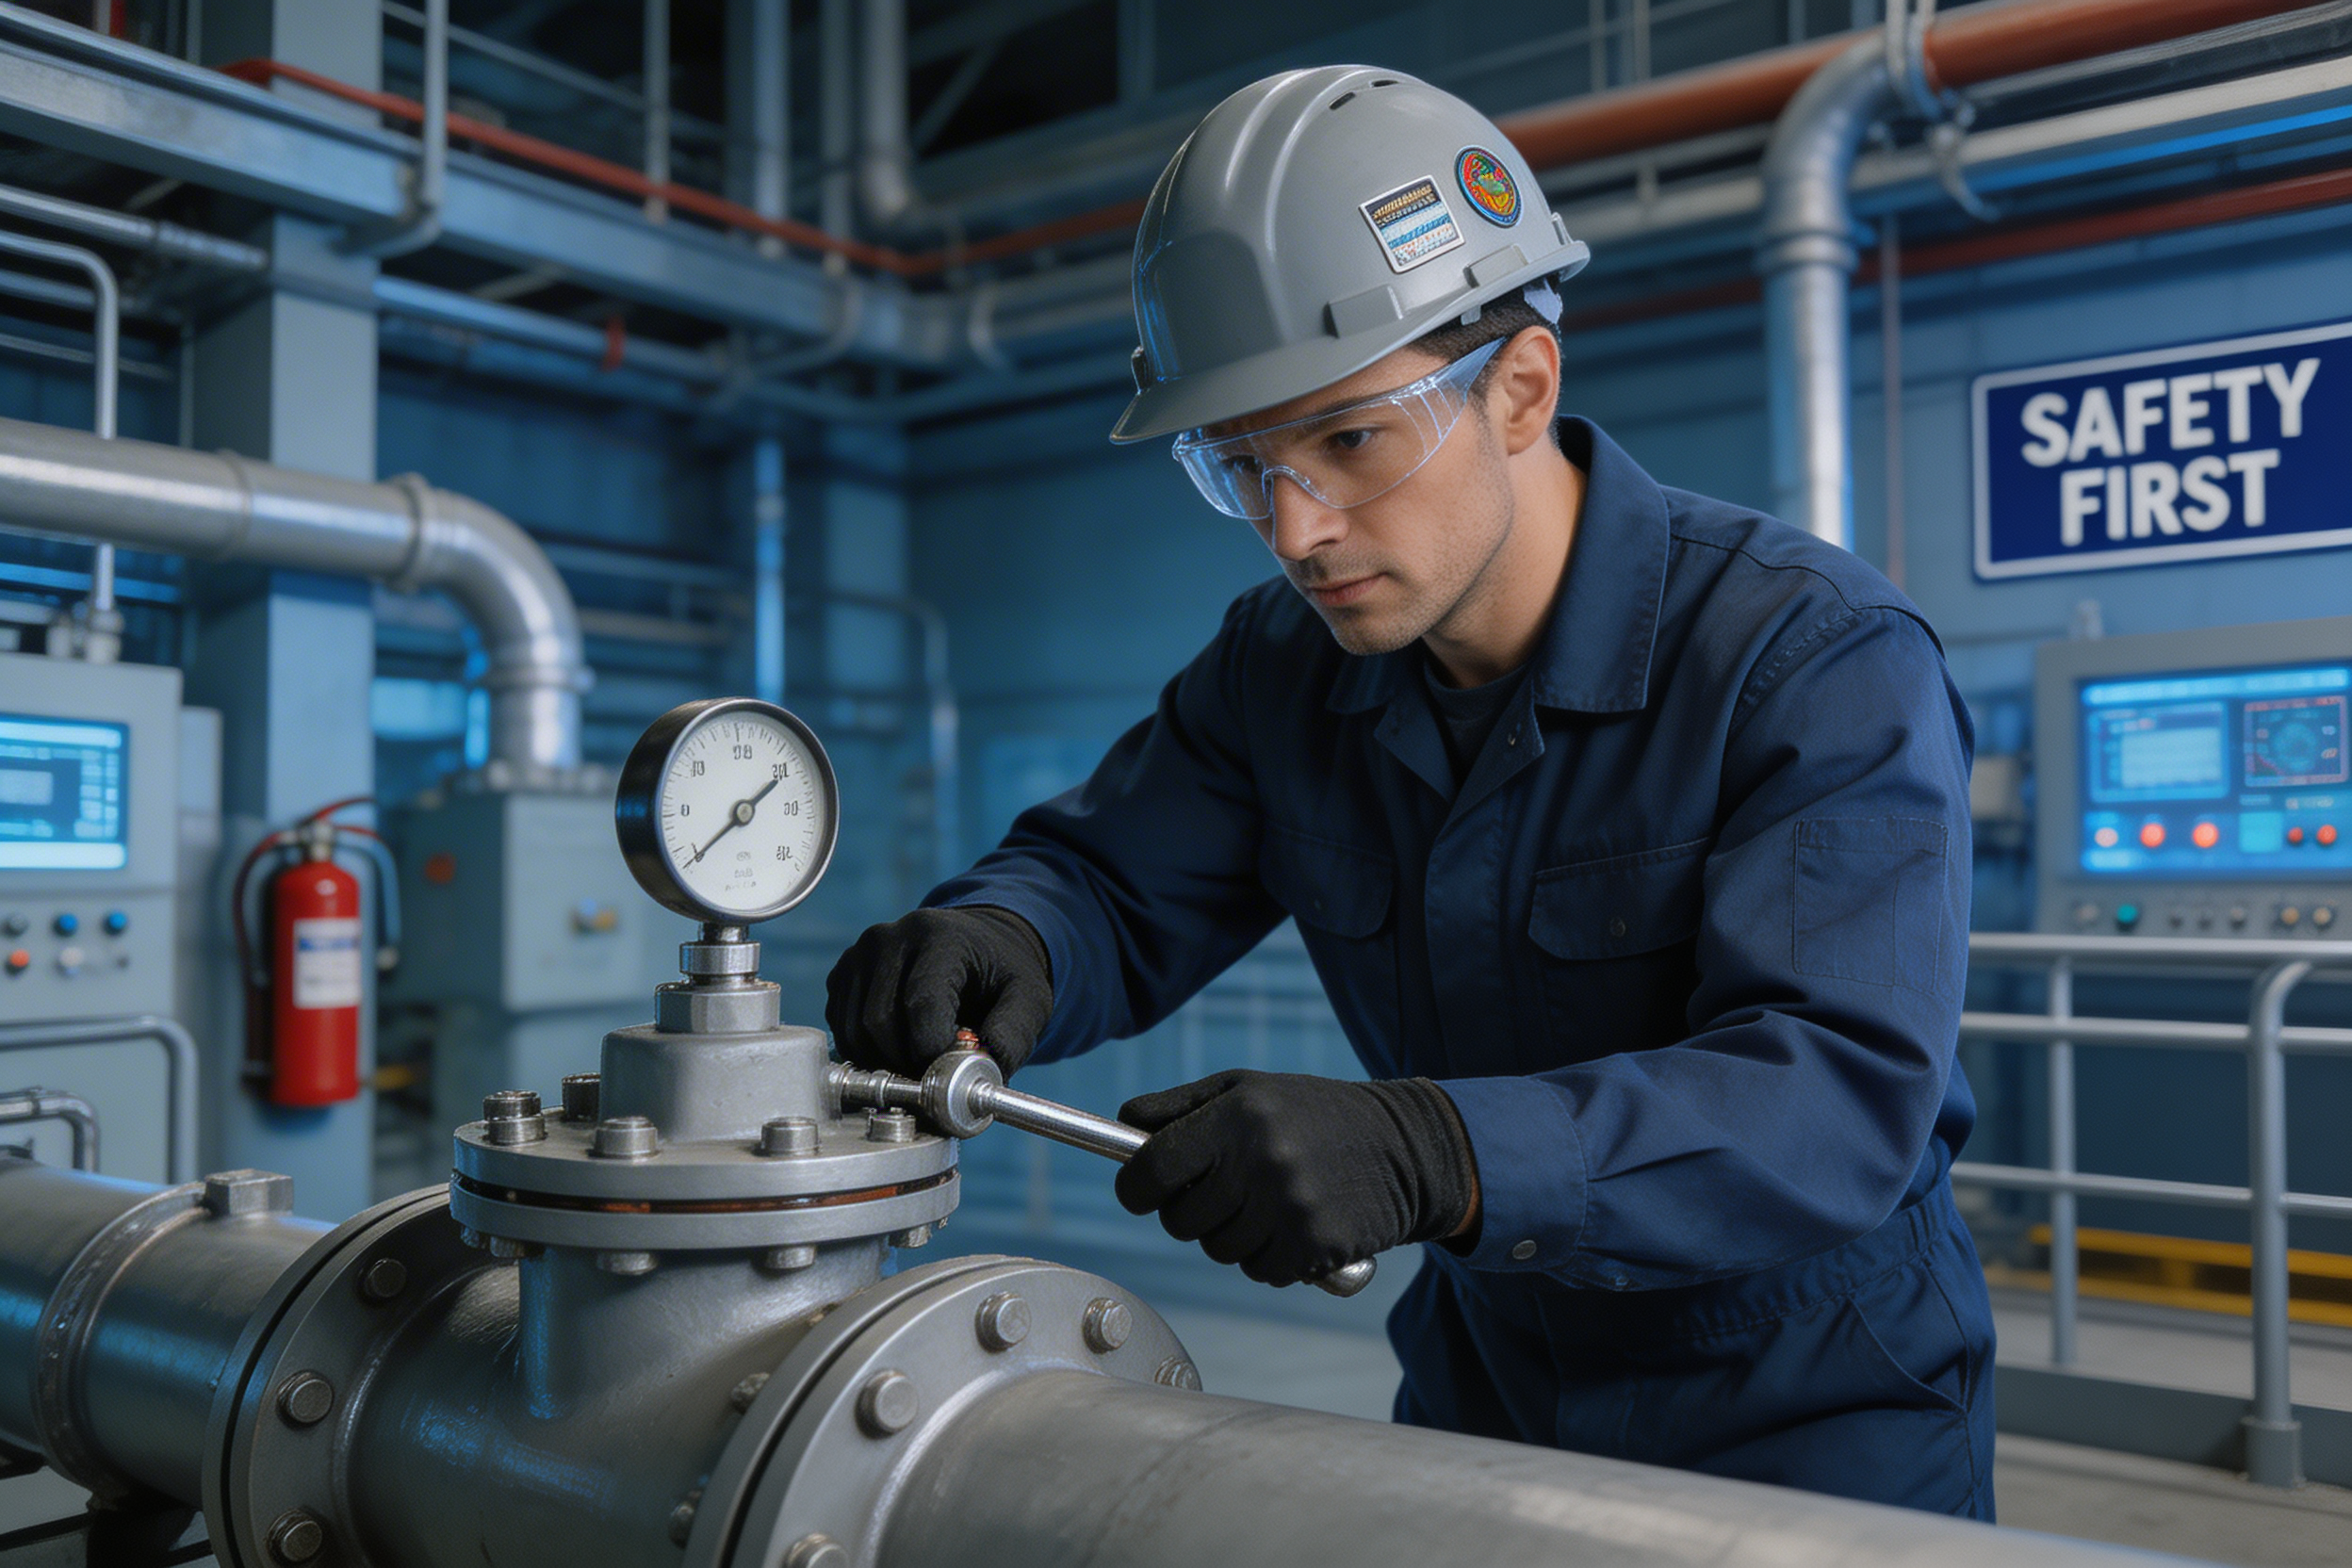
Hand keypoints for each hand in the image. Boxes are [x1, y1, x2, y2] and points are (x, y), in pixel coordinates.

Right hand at [825, 906, 1051, 1076]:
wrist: (977, 944)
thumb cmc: (1001, 972)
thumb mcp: (1029, 998)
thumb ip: (1012, 1036)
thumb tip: (982, 1075)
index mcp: (939, 936)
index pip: (920, 1003)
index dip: (931, 1051)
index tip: (952, 1074)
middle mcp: (889, 937)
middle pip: (880, 1022)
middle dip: (907, 1062)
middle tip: (937, 1076)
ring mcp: (859, 954)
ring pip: (855, 1032)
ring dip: (885, 1063)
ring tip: (922, 1063)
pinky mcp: (843, 975)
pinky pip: (842, 1030)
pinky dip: (867, 1053)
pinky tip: (900, 1048)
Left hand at [1114, 1070, 1475, 1286]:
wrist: (1406, 1147)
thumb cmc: (1312, 1114)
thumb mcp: (1246, 1089)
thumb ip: (1179, 1108)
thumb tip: (1122, 1126)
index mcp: (1238, 1115)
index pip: (1151, 1170)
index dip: (1137, 1188)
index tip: (1144, 1191)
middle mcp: (1262, 1160)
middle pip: (1180, 1220)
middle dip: (1192, 1211)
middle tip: (1227, 1189)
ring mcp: (1291, 1208)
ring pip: (1218, 1250)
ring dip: (1233, 1236)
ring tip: (1270, 1201)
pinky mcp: (1315, 1247)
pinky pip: (1260, 1270)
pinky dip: (1269, 1257)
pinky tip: (1295, 1224)